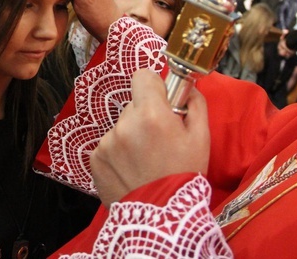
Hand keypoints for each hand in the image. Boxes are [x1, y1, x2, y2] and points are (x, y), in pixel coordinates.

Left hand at [90, 69, 209, 206]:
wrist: (160, 220)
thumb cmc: (184, 176)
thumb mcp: (201, 139)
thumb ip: (195, 104)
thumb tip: (187, 87)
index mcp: (152, 114)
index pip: (142, 76)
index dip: (153, 86)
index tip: (161, 100)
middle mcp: (125, 124)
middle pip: (133, 105)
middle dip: (145, 116)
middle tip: (159, 141)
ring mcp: (106, 142)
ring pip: (121, 126)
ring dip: (131, 137)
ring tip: (145, 162)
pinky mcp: (95, 158)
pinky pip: (108, 145)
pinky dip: (118, 154)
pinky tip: (131, 171)